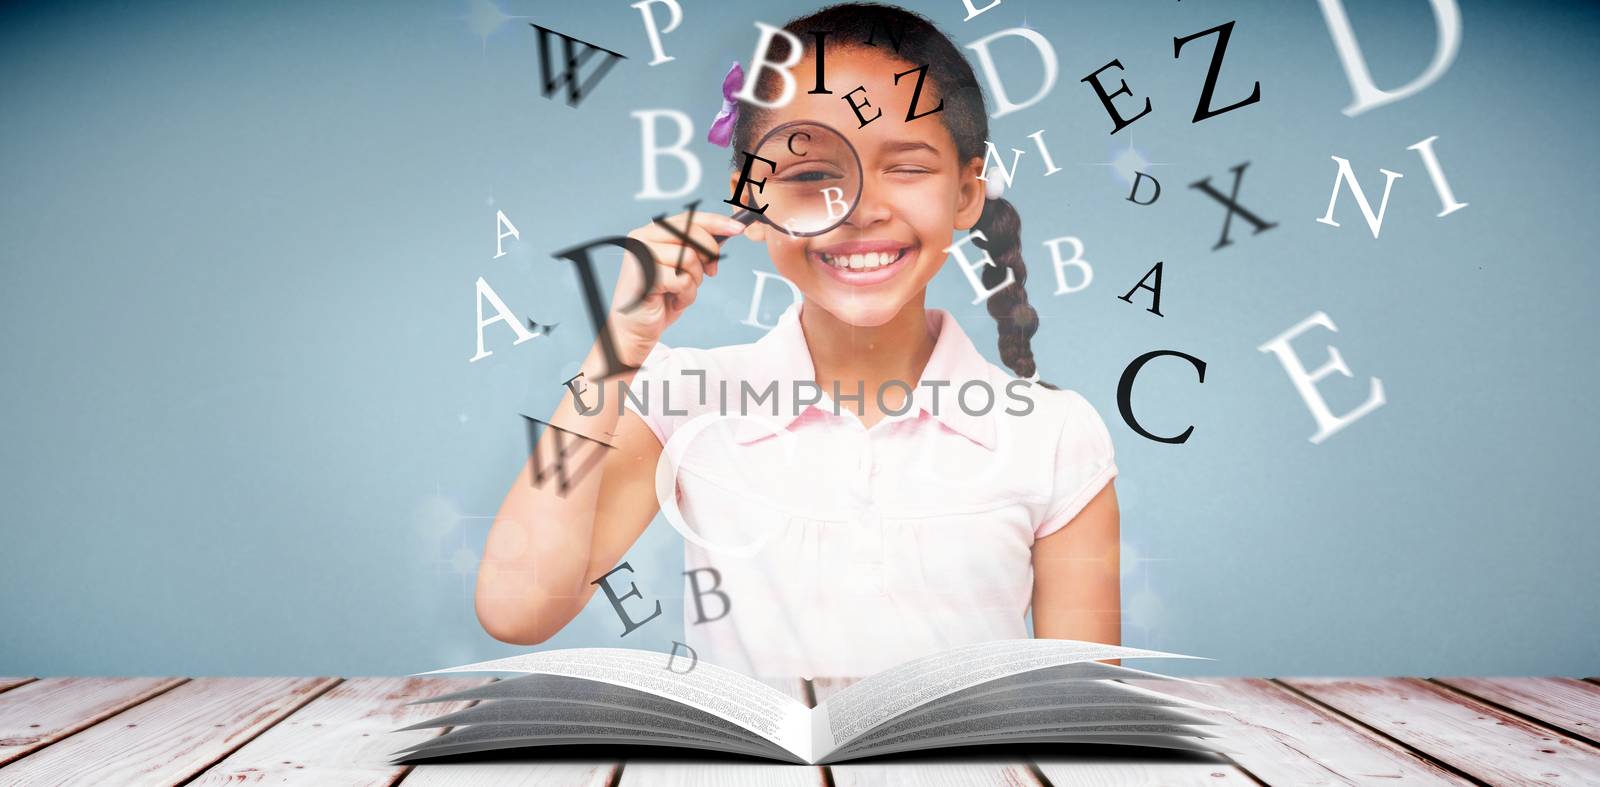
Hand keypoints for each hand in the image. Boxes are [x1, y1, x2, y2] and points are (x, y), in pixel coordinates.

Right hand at [604, 210, 747, 367]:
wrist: (636, 328)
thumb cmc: (659, 299)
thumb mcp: (683, 269)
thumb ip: (697, 249)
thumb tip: (727, 232)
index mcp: (651, 233)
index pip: (688, 219)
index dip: (716, 222)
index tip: (738, 228)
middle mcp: (643, 239)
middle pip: (692, 233)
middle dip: (709, 255)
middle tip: (710, 272)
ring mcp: (641, 256)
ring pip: (689, 257)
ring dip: (694, 281)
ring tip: (681, 291)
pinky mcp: (645, 275)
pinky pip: (682, 280)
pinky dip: (686, 295)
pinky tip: (674, 301)